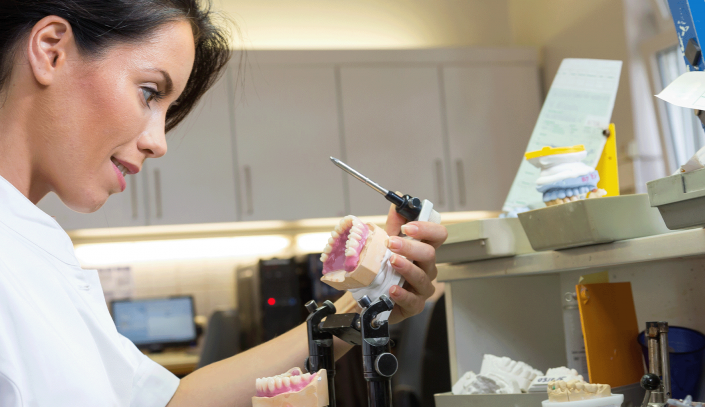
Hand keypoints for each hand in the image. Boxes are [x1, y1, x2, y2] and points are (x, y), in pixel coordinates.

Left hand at [384, 203, 446, 323]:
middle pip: (430, 254)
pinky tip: (392, 289)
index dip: (427, 228)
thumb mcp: (386, 244)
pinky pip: (413, 301)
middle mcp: (426, 268)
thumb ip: (393, 225)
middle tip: (393, 243)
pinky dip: (403, 294)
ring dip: (407, 267)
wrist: (369, 297)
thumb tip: (395, 204)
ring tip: (392, 261)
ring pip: (423, 277)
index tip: (409, 226)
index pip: (438, 235)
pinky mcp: (414, 305)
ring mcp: (421, 288)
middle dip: (412, 247)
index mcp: (422, 250)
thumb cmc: (383, 269)